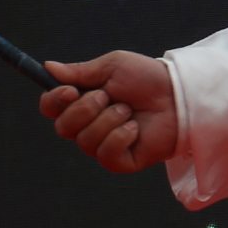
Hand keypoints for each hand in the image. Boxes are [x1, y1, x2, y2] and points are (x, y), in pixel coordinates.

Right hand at [41, 49, 180, 174]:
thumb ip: (80, 71)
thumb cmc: (147, 78)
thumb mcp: (112, 67)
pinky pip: (105, 155)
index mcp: (82, 101)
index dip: (53, 101)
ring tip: (129, 111)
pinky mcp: (121, 161)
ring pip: (85, 141)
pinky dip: (119, 138)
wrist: (178, 94)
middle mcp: (88, 125)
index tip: (70, 90)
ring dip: (108, 120)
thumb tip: (48, 67)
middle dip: (85, 109)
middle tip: (108, 97)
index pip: (50, 108)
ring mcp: (103, 145)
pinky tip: (135, 129)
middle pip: (62, 127)